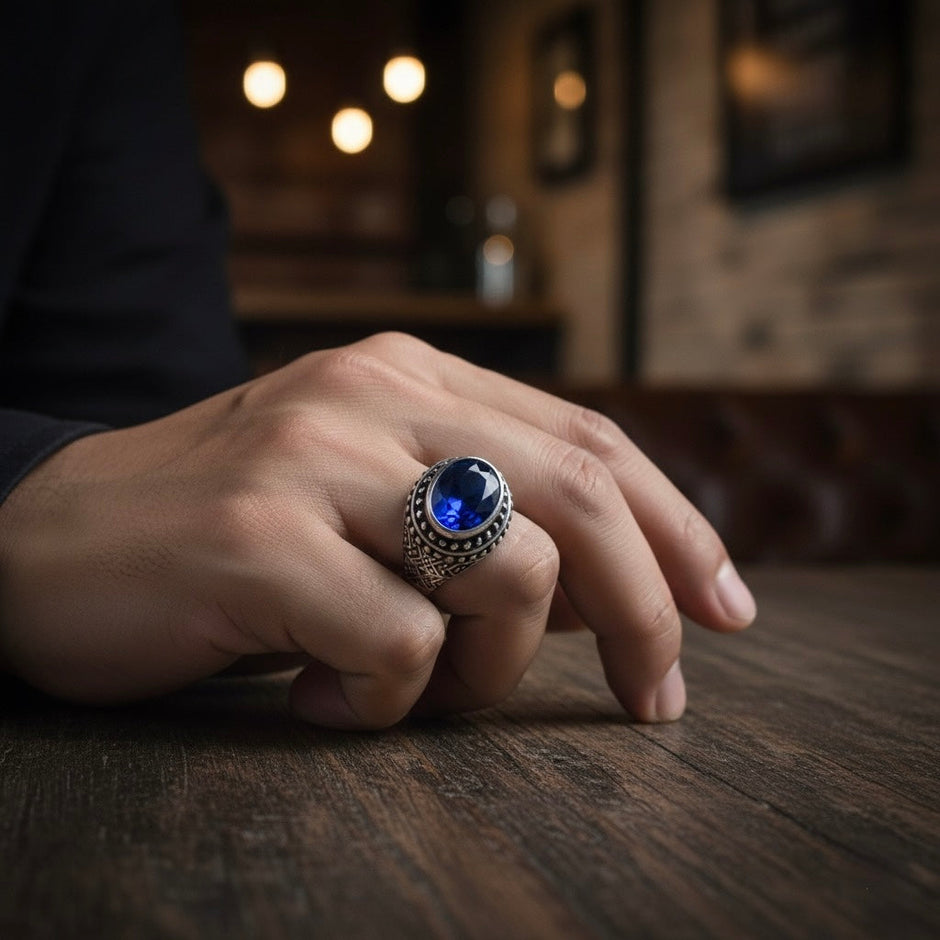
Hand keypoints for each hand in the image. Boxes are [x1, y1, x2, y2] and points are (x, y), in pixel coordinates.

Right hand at [0, 333, 754, 727]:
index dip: (679, 528)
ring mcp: (316, 460)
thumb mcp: (370, 499)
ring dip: (486, 672)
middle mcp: (374, 395)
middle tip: (655, 698)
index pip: (590, 443)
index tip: (726, 610)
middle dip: (647, 610)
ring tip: (412, 690)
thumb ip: (484, 518)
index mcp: (411, 374)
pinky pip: (400, 646)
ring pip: (510, 579)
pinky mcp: (260, 539)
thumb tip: (612, 589)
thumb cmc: (230, 533)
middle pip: (582, 499)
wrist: (48, 536)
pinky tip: (315, 693)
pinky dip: (381, 701)